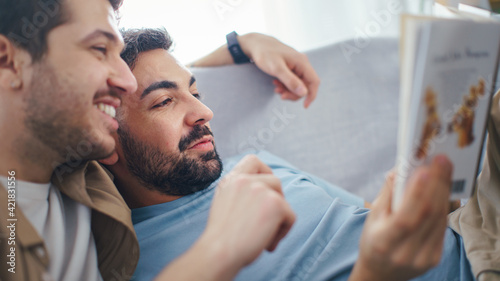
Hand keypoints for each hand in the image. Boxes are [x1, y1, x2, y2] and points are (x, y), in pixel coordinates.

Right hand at [199, 155, 294, 278]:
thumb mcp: (224, 205)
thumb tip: (264, 198)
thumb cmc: (220, 238)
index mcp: (231, 179)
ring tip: (264, 238)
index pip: (253, 160)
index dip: (264, 172)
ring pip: (283, 200)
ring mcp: (261, 189)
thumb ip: (240, 194)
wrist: (218, 253)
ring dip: (278, 219)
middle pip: (275, 182)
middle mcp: (245, 180)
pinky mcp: (276, 203)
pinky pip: (290, 216)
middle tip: (265, 224)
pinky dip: (283, 232)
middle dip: (276, 202)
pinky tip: (267, 244)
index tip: (265, 190)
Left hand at [239, 33, 319, 107]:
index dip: (311, 95)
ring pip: (298, 84)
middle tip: (280, 95)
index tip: (304, 106)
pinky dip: (285, 85)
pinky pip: (293, 80)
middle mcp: (302, 63)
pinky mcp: (291, 67)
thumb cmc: (265, 54)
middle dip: (294, 93)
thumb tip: (304, 93)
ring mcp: (297, 65)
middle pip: (306, 85)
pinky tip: (276, 83)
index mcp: (302, 62)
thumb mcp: (276, 68)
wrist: (256, 44)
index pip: (314, 81)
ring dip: (288, 90)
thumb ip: (290, 81)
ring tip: (275, 87)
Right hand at [349, 155, 452, 280]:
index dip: (416, 193)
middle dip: (436, 183)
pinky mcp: (434, 258)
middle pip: (427, 215)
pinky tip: (442, 189)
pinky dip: (443, 205)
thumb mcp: (372, 217)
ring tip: (444, 169)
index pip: (405, 218)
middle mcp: (405, 253)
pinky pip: (442, 226)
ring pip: (439, 219)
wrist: (380, 272)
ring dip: (443, 190)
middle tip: (441, 161)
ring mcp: (422, 258)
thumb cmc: (373, 241)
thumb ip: (387, 193)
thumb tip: (401, 169)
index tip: (423, 170)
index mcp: (384, 242)